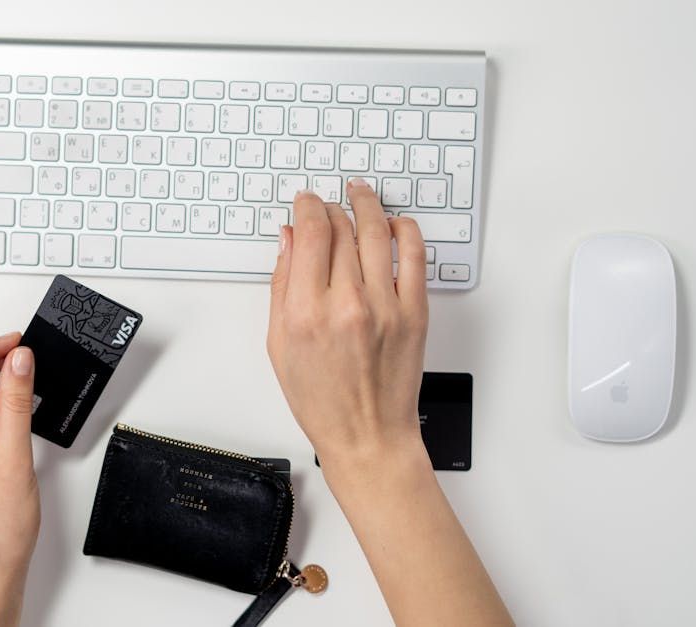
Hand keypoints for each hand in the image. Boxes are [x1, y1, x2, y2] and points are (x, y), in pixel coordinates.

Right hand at [266, 179, 428, 472]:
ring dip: (367, 205)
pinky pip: (415, 255)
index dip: (307, 207)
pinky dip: (405, 230)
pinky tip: (394, 224)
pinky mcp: (415, 313)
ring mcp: (386, 306)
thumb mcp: (280, 344)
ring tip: (360, 194)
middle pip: (342, 228)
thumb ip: (282, 286)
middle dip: (331, 207)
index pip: (310, 234)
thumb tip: (288, 240)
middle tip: (327, 204)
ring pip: (377, 232)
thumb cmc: (322, 400)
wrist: (367, 435)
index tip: (305, 202)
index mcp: (306, 312)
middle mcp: (346, 304)